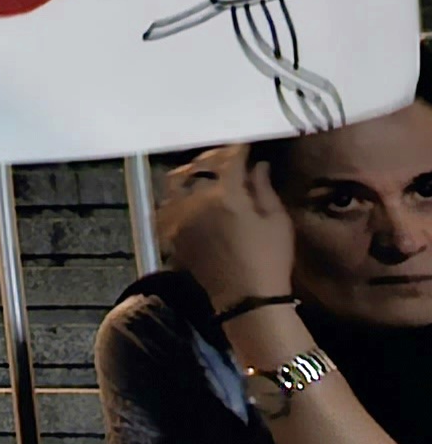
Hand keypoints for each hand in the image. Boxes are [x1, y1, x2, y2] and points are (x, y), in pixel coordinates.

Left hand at [157, 146, 296, 311]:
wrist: (245, 298)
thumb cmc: (270, 259)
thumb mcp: (277, 220)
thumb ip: (263, 188)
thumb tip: (258, 165)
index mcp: (226, 195)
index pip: (228, 159)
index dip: (237, 149)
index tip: (245, 146)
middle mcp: (196, 202)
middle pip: (198, 166)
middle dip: (214, 157)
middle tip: (227, 157)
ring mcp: (179, 217)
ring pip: (176, 181)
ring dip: (191, 172)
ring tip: (205, 172)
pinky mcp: (171, 232)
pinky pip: (167, 203)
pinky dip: (177, 193)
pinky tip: (189, 194)